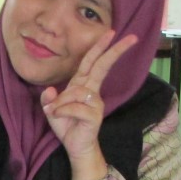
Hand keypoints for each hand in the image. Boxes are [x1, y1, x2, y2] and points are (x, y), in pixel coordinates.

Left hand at [40, 30, 138, 174]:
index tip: (111, 32)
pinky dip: (63, 111)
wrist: (75, 146)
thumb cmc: (66, 125)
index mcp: (82, 84)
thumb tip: (50, 91)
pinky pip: (75, 107)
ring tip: (54, 112)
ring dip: (62, 102)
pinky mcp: (94, 115)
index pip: (91, 62)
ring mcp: (95, 103)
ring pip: (77, 92)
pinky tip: (57, 116)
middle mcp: (91, 91)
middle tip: (131, 37)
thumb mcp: (52, 109)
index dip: (99, 47)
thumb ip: (48, 99)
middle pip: (102, 66)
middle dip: (114, 51)